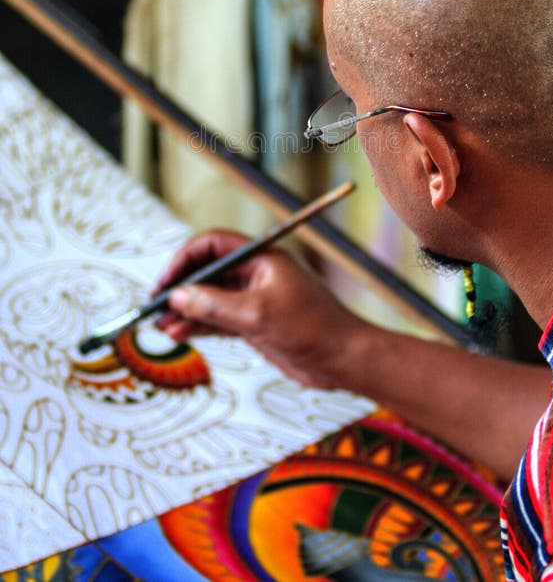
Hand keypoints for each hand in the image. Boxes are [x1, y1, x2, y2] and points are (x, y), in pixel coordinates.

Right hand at [154, 229, 366, 389]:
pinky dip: (198, 326)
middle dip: (180, 289)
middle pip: (207, 273)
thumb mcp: (258, 316)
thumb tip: (178, 297)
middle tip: (155, 308)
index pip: (212, 245)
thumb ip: (215, 306)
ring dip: (185, 311)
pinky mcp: (254, 323)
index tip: (166, 283)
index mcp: (261, 258)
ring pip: (210, 299)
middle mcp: (255, 274)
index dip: (185, 260)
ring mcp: (253, 299)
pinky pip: (218, 319)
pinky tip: (180, 334)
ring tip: (161, 327)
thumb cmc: (313, 328)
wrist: (345, 358)